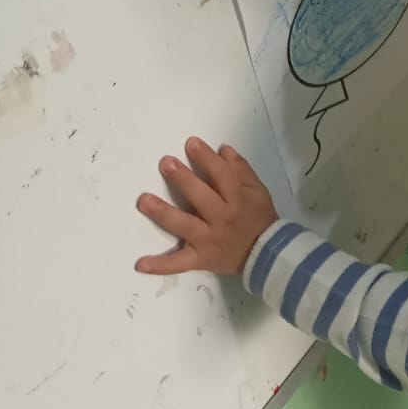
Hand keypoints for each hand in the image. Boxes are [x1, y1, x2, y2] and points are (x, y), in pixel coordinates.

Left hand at [135, 138, 277, 276]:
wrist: (267, 255)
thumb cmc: (259, 217)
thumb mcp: (257, 190)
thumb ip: (241, 170)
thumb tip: (223, 150)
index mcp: (238, 200)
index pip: (223, 176)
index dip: (207, 159)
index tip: (191, 143)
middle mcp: (222, 219)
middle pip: (202, 198)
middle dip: (184, 180)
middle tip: (166, 163)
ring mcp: (209, 240)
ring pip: (185, 226)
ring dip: (164, 213)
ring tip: (144, 201)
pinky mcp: (200, 259)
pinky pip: (179, 263)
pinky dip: (160, 265)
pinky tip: (140, 264)